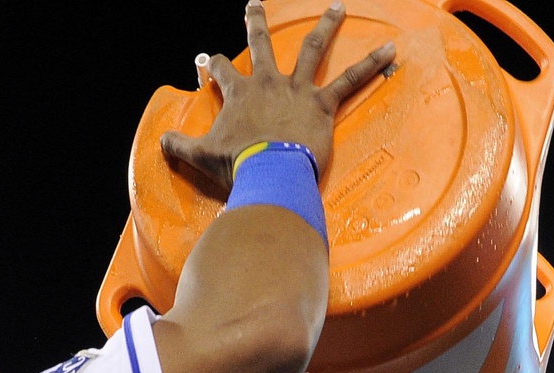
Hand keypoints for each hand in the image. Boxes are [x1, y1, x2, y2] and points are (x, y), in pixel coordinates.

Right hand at [162, 2, 395, 190]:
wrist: (269, 175)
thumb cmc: (237, 167)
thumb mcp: (200, 157)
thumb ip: (179, 147)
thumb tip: (161, 143)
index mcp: (239, 94)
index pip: (222, 71)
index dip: (213, 66)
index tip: (209, 62)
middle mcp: (267, 83)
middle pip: (261, 43)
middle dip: (255, 22)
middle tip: (254, 4)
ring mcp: (297, 90)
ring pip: (312, 48)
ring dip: (326, 25)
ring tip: (338, 7)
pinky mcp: (322, 105)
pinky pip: (351, 80)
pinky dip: (372, 64)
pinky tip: (391, 49)